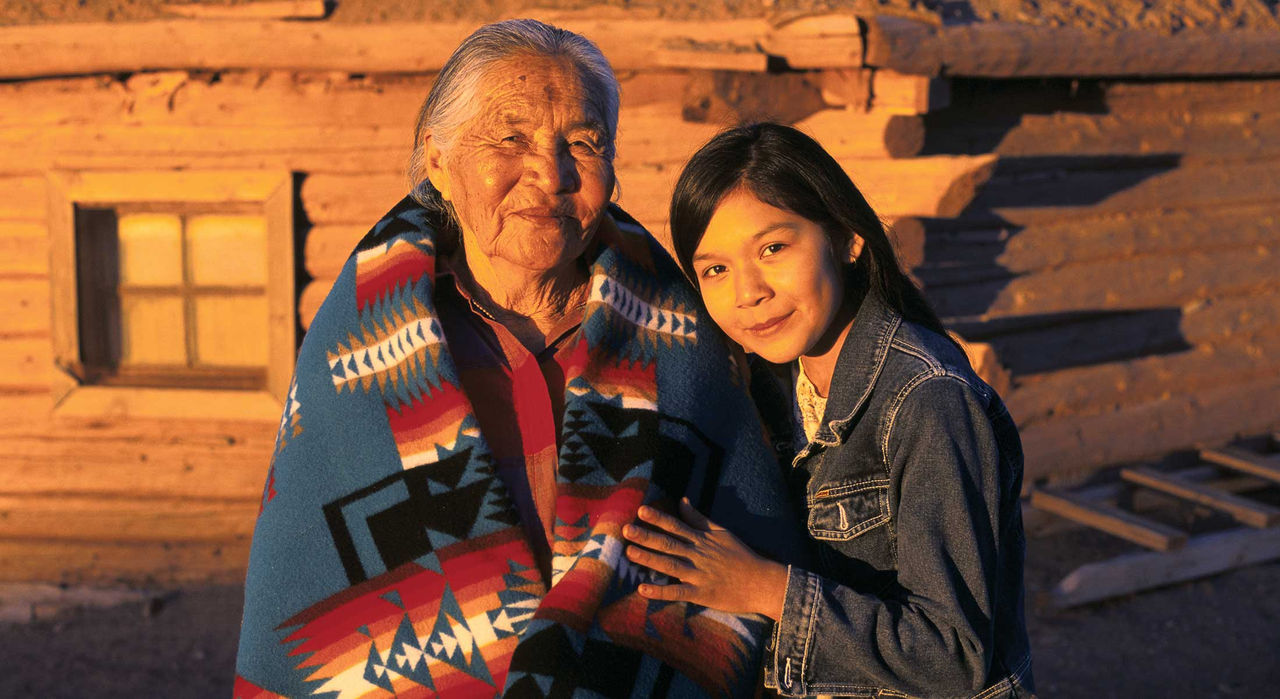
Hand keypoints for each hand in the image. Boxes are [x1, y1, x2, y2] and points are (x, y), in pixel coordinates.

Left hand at [622, 498, 787, 619]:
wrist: (761, 582)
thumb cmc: (741, 555)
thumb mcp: (721, 532)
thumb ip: (699, 518)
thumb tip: (682, 501)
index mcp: (702, 539)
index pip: (676, 526)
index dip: (658, 518)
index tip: (641, 510)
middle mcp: (698, 554)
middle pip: (669, 543)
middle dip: (647, 536)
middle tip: (626, 529)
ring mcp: (699, 574)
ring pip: (670, 564)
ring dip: (649, 558)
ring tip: (629, 552)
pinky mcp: (701, 594)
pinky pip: (678, 592)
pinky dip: (660, 592)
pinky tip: (642, 590)